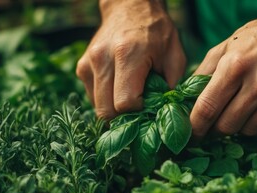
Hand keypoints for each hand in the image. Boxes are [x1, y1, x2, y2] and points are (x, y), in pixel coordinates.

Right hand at [76, 0, 185, 119]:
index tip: (149, 105)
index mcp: (127, 55)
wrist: (130, 7)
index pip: (124, 103)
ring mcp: (88, 64)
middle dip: (124, 117)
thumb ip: (170, 88)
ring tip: (131, 96)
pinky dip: (107, 100)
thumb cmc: (157, 32)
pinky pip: (93, 97)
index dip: (138, 112)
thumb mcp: (174, 57)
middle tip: (140, 109)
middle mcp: (101, 59)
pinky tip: (120, 88)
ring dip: (115, 110)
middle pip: (106, 111)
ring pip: (98, 107)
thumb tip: (162, 115)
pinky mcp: (82, 68)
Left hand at [191, 0, 256, 137]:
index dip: (195, 127)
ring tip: (244, 105)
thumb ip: (203, 73)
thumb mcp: (226, 45)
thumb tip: (185, 101)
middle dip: (216, 128)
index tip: (191, 135)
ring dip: (241, 124)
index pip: (207, 108)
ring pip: (249, 130)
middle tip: (216, 122)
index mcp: (236, 64)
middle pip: (227, 126)